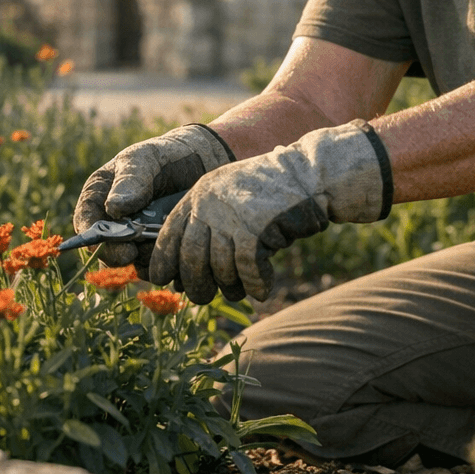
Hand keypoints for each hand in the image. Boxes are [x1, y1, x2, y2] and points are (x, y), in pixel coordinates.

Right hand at [72, 124, 233, 267]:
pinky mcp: (158, 250)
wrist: (203, 164)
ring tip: (165, 239)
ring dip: (147, 258)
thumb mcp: (146, 159)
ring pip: (132, 263)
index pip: (86, 222)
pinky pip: (157, 267)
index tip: (111, 245)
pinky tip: (180, 247)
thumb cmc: (166, 156)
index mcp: (100, 197)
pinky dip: (167, 263)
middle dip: (119, 255)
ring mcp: (136, 239)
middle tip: (135, 252)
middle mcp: (114, 222)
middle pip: (106, 251)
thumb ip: (131, 179)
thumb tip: (113, 208)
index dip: (94, 238)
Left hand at [149, 120, 391, 303]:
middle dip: (195, 283)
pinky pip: (247, 270)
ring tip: (237, 293)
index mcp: (201, 191)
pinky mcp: (255, 228)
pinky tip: (261, 290)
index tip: (163, 279)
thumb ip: (210, 226)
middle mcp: (210, 201)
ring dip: (229, 286)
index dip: (164, 260)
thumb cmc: (274, 193)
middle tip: (201, 298)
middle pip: (190, 256)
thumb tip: (187, 272)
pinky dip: (254, 285)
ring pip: (219, 267)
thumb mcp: (233, 199)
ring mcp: (231, 214)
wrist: (312, 175)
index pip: (170, 231)